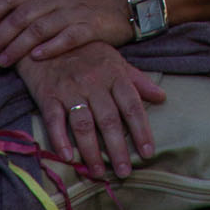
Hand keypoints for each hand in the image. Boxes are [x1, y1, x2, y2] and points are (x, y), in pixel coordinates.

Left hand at [0, 0, 129, 66]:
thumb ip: (30, 3)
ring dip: (17, 47)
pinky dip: (49, 48)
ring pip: (39, 29)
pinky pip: (66, 38)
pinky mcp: (91, 26)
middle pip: (21, 15)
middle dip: (0, 36)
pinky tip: (36, 58)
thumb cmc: (81, 2)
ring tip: (3, 61)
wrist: (122, 2)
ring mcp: (74, 10)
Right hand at [19, 43, 165, 180]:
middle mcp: (94, 81)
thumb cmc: (86, 52)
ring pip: (83, 123)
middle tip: (125, 172)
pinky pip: (54, 119)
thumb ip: (138, 80)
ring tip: (99, 172)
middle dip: (118, 148)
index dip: (141, 129)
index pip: (131, 105)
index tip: (148, 152)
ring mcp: (70, 88)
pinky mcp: (48, 94)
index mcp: (114, 73)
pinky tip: (67, 157)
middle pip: (109, 119)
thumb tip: (162, 97)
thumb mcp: (115, 60)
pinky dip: (60, 139)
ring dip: (91, 151)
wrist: (48, 37)